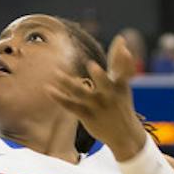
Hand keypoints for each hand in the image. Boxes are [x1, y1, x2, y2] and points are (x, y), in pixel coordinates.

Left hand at [46, 34, 145, 159]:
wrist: (124, 135)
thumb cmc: (121, 102)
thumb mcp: (123, 83)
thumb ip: (119, 61)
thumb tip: (121, 38)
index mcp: (120, 85)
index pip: (123, 70)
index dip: (124, 59)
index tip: (123, 46)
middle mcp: (109, 95)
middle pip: (104, 84)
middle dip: (100, 76)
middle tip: (93, 66)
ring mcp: (98, 106)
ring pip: (82, 94)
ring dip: (69, 84)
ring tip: (56, 74)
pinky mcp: (88, 116)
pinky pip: (72, 106)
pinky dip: (60, 98)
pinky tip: (49, 89)